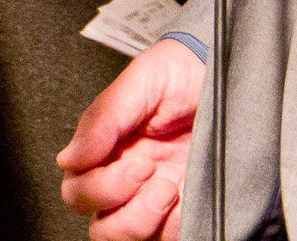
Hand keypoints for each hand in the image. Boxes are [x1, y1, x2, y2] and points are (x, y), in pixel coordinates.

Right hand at [57, 38, 200, 240]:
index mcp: (107, 152)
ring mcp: (154, 201)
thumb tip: (68, 158)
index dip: (101, 185)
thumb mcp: (140, 82)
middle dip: (120, 204)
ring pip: (124, 238)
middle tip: (151, 172)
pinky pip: (165, 239)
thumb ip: (102, 119)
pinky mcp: (184, 212)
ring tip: (170, 189)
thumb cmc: (182, 72)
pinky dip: (172, 229)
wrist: (227, 74)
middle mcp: (127, 181)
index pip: (78, 190)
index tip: (137, 161)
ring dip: (142, 222)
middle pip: (99, 225)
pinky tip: (187, 201)